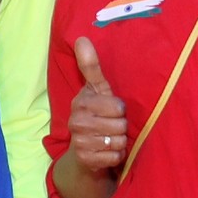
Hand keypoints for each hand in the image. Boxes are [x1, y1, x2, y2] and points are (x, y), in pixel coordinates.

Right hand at [66, 36, 130, 173]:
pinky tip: (107, 152)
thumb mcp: (97, 90)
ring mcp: (79, 141)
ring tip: (110, 139)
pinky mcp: (85, 159)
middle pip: (120, 124)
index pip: (117, 106)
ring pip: (118, 141)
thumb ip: (91, 66)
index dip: (120, 110)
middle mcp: (76, 121)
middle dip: (121, 127)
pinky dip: (116, 156)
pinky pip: (114, 157)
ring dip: (120, 142)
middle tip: (112, 127)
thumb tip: (82, 38)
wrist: (85, 155)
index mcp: (81, 102)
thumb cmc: (97, 116)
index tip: (112, 111)